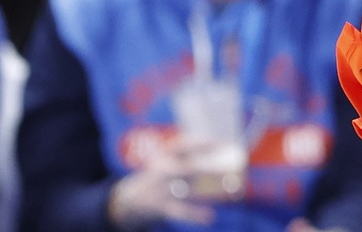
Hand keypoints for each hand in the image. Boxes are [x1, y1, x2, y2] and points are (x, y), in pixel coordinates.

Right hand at [106, 139, 240, 227]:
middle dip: (210, 167)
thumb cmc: (158, 178)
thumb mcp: (168, 163)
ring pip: (188, 189)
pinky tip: (209, 217)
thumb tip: (221, 160)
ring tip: (230, 188)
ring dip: (210, 190)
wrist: (129, 199)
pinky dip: (195, 214)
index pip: (184, 144)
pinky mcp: (160, 206)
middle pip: (189, 167)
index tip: (223, 143)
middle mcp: (162, 170)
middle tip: (232, 165)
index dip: (203, 143)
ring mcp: (161, 189)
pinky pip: (180, 211)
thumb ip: (189, 159)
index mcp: (164, 155)